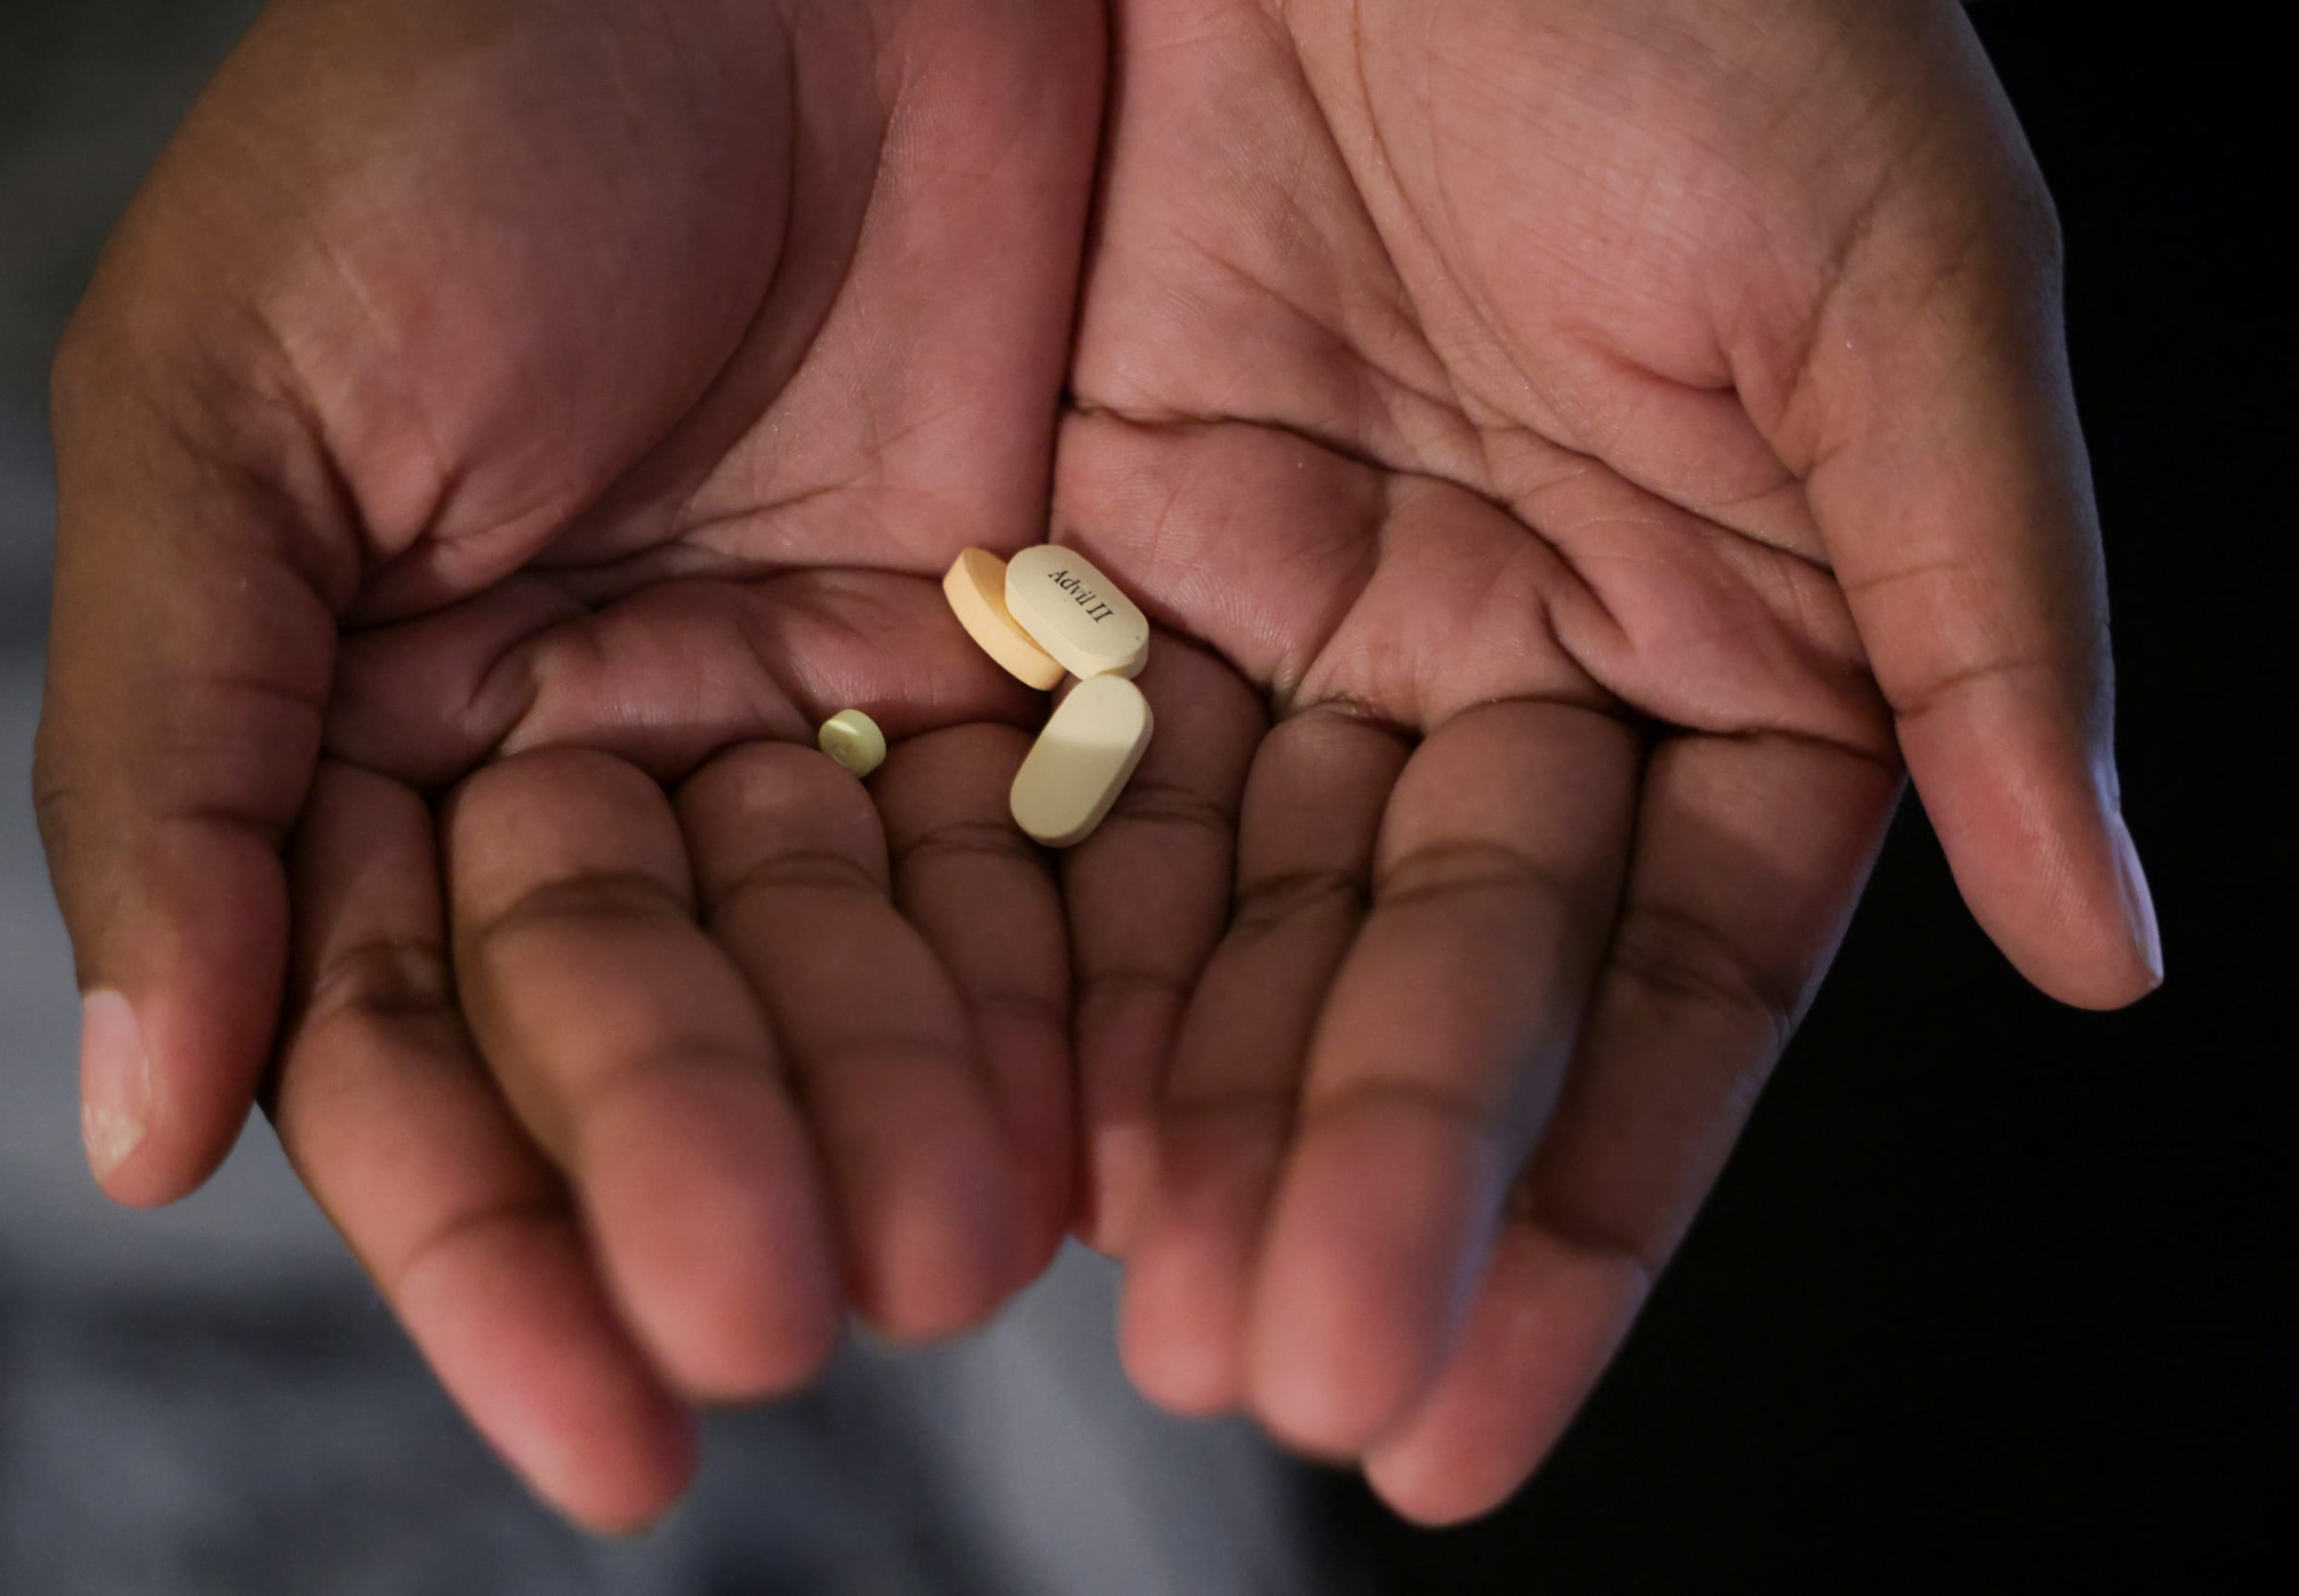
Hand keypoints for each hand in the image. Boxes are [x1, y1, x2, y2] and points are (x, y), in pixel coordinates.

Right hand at [35, 0, 1100, 1529]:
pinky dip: (1057, 985)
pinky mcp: (1023, 651)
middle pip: (656, 1033)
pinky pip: (1041, 857)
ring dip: (897, 1119)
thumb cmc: (466, 107)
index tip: (601, 1425)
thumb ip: (179, 753)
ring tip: (958, 1250)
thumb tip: (140, 1123)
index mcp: (388, 730)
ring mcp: (824, 714)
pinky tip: (1091, 1120)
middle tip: (783, 1316)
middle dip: (707, 1176)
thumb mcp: (242, 404)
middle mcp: (613, 758)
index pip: (421, 1041)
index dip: (493, 1239)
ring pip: (856, 976)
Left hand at [1056, 0, 2159, 1521]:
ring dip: (1203, 1117)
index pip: (1665, 989)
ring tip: (1155, 1315)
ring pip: (1249, 919)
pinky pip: (1074, 777)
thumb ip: (1984, 614)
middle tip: (1297, 1388)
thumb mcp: (1893, 286)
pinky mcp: (1109, 546)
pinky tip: (1017, 1103)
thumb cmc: (1696, 2)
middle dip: (1374, 1190)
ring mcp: (1303, 623)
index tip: (1485, 1403)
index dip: (1586, 1203)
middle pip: (1438, 986)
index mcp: (1729, 649)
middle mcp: (1510, 673)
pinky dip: (1053, 941)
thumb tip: (2107, 943)